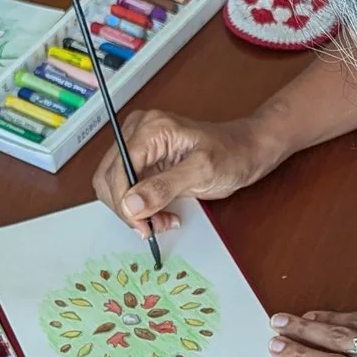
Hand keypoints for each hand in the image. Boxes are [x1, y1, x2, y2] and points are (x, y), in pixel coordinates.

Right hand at [91, 109, 278, 237]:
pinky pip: (128, 190)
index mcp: (151, 128)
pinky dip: (140, 209)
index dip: (124, 200)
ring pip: (115, 187)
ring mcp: (139, 148)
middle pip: (109, 178)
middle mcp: (138, 133)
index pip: (118, 168)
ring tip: (161, 222)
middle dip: (127, 208)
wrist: (246, 151)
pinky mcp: (144, 163)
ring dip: (132, 212)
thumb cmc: (231, 154)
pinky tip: (162, 215)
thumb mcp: (201, 172)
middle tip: (151, 228)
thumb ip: (164, 188)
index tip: (141, 225)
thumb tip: (130, 204)